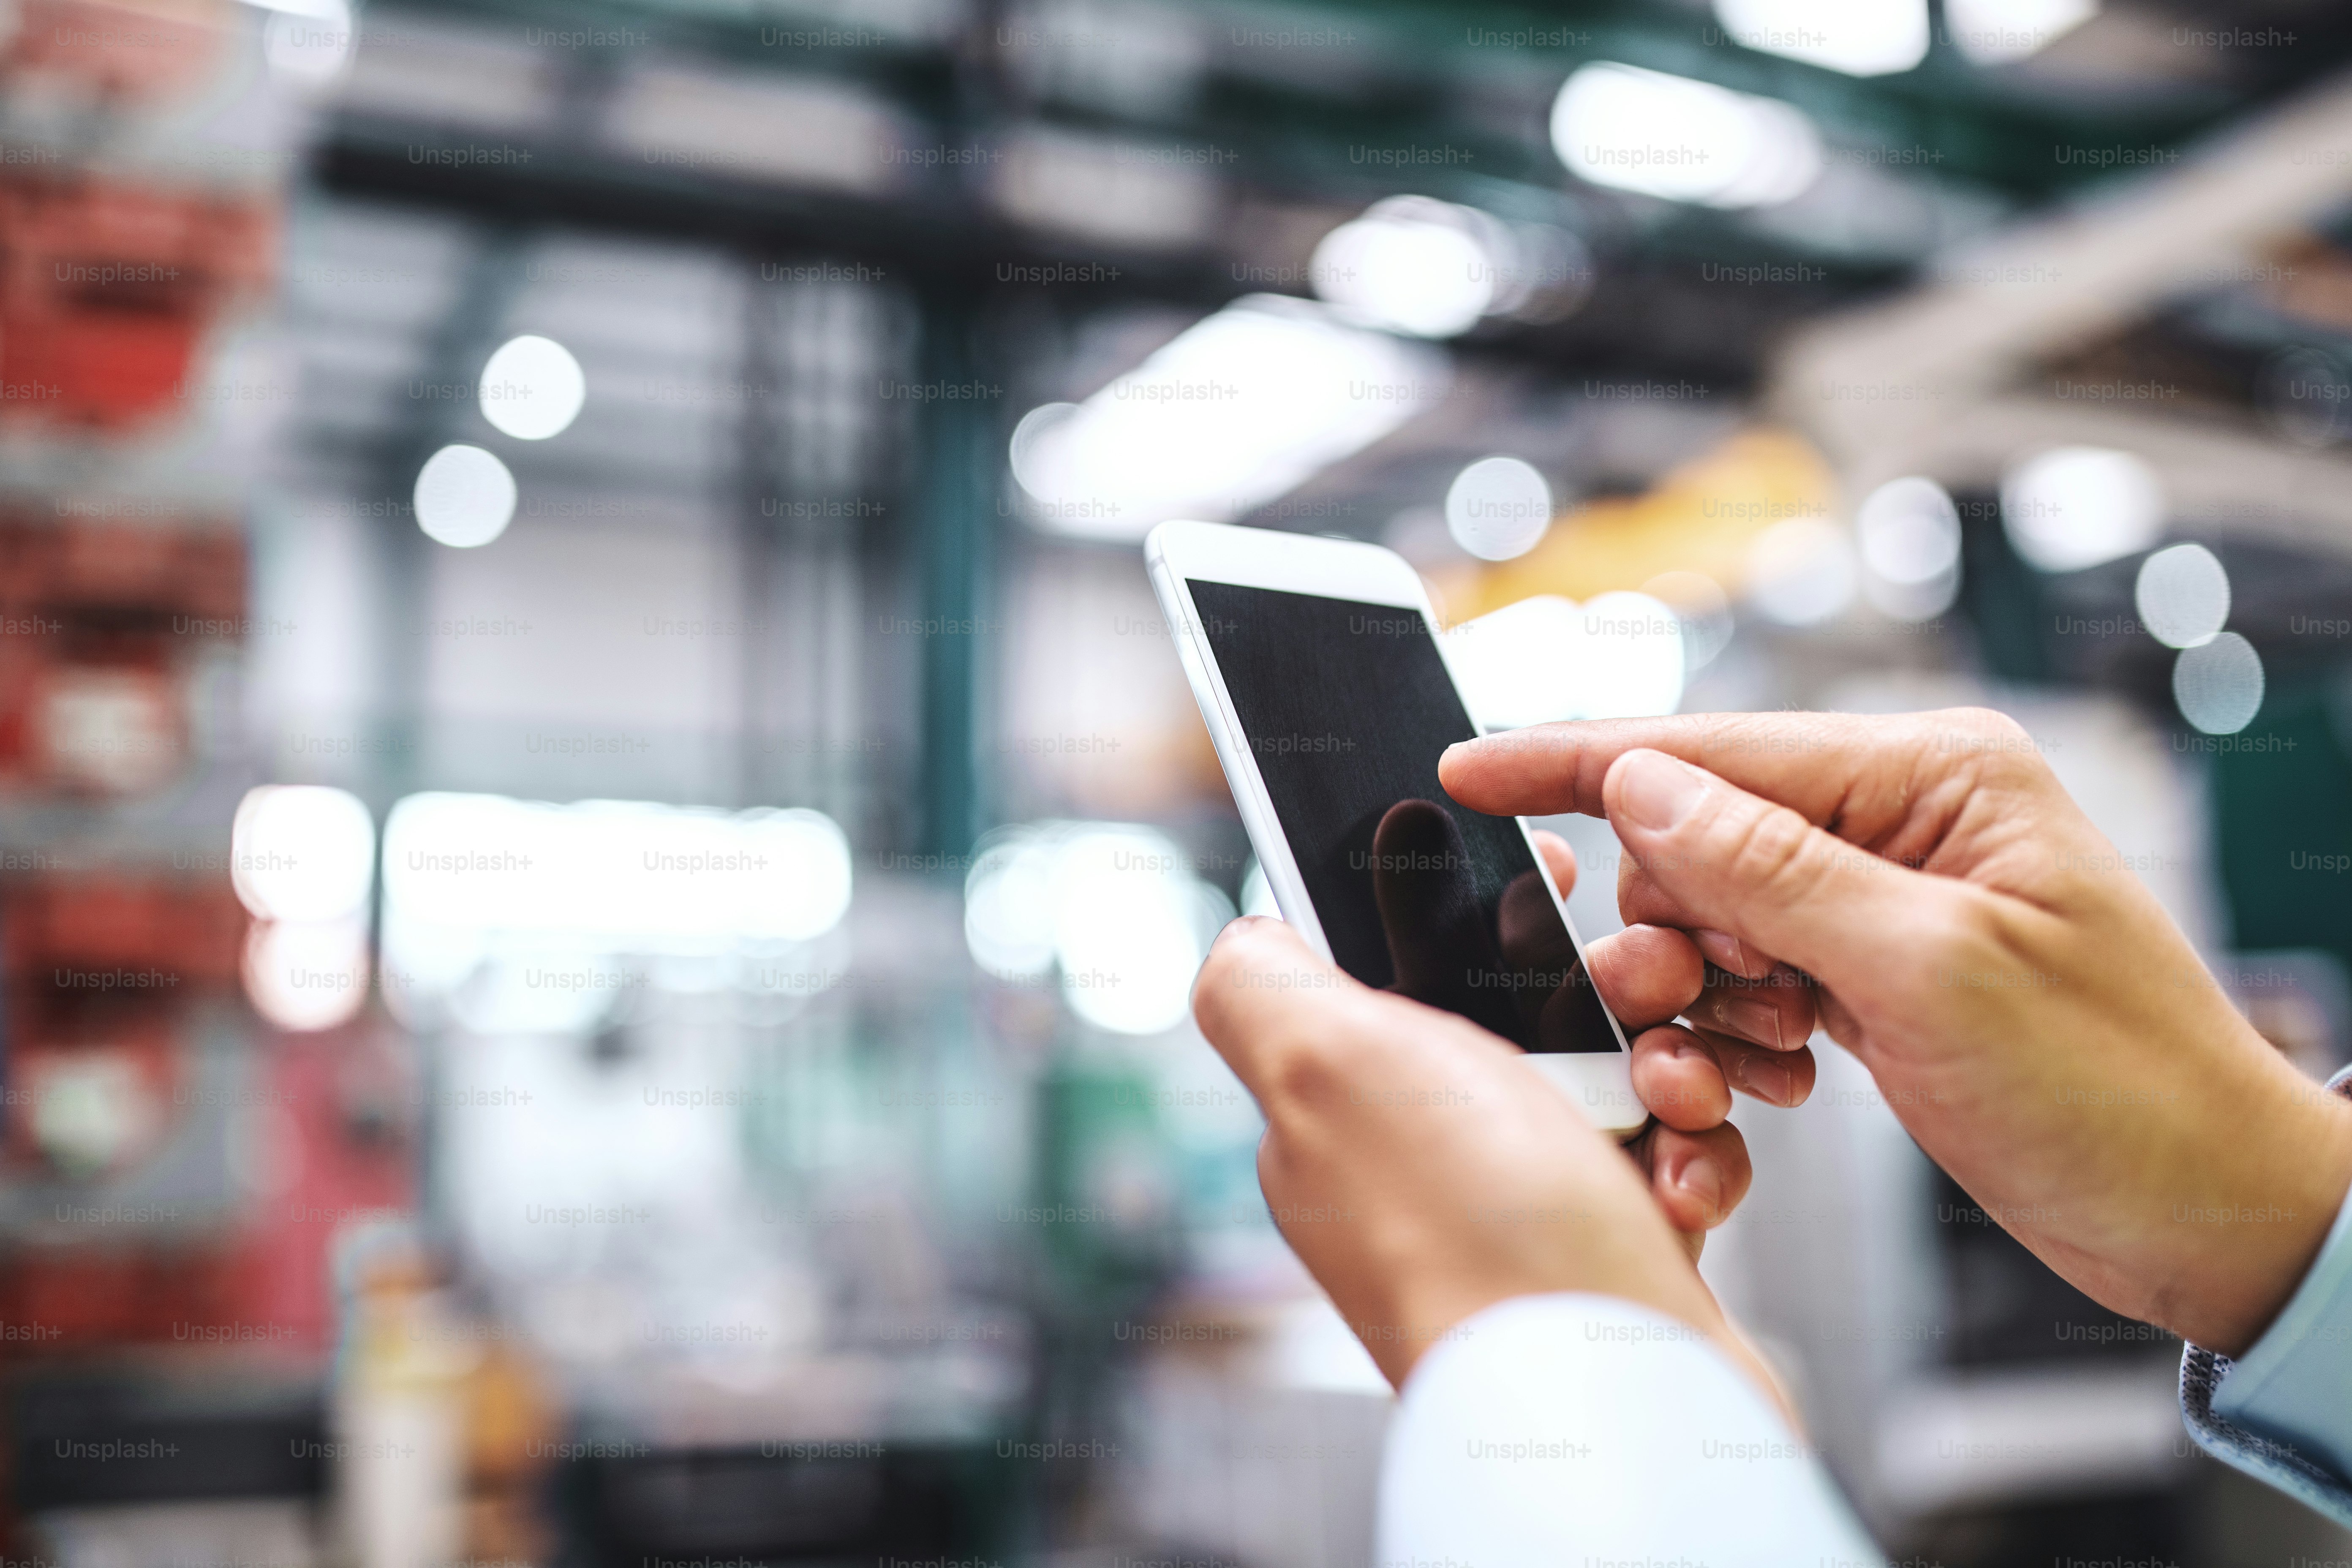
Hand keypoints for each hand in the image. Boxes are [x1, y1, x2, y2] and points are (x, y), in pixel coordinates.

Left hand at [1188, 851, 1788, 1400]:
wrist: (1612, 1400)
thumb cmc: (1473, 1231)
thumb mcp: (1322, 1063)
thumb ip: (1259, 985)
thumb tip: (1240, 937)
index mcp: (1335, 1106)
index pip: (1384, 967)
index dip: (1457, 908)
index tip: (1537, 875)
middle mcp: (1417, 1157)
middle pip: (1514, 1011)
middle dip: (1594, 988)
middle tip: (1643, 986)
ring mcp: (1515, 1208)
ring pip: (1608, 1077)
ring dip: (1661, 1068)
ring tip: (1668, 1098)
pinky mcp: (1606, 1251)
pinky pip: (1667, 1160)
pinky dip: (1692, 1159)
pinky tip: (1680, 1186)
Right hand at [1441, 708, 2351, 1355]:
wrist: (2211, 1217)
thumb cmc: (2121, 1092)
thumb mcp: (1931, 974)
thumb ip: (1772, 869)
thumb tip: (1641, 787)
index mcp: (1935, 777)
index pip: (1713, 749)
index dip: (1575, 762)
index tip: (1467, 772)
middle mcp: (1906, 820)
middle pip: (1696, 840)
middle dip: (1660, 933)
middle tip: (1673, 1016)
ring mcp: (1890, 898)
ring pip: (1713, 921)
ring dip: (1700, 1002)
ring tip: (1748, 1071)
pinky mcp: (1878, 972)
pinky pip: (1755, 980)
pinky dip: (1742, 1037)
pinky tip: (1786, 1083)